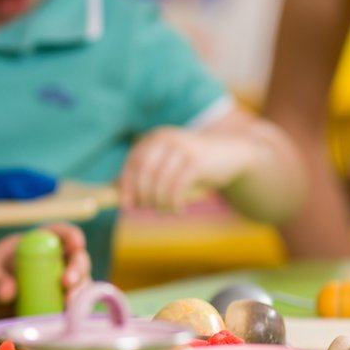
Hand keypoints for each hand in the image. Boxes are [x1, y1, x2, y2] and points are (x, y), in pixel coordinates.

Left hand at [0, 223, 89, 321]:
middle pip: (77, 261)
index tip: (75, 244)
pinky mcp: (56, 308)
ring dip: (79, 295)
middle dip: (78, 270)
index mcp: (36, 244)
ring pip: (80, 286)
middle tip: (67, 284)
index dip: (71, 236)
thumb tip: (9, 291)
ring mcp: (57, 286)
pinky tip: (65, 322)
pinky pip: (71, 310)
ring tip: (68, 306)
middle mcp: (53, 263)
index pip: (60, 233)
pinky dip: (72, 315)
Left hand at [119, 126, 250, 213]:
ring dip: (158, 201)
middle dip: (142, 194)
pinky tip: (177, 208)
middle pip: (144, 171)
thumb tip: (116, 193)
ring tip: (163, 210)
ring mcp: (181, 148)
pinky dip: (173, 201)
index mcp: (154, 138)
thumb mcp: (168, 164)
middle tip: (145, 209)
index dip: (126, 185)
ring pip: (160, 181)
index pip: (133, 162)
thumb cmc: (194, 163)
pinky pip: (176, 186)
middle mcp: (166, 138)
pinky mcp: (196, 161)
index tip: (126, 205)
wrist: (232, 153)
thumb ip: (146, 174)